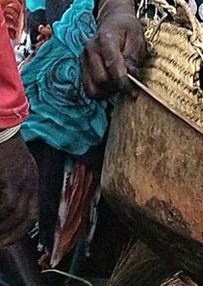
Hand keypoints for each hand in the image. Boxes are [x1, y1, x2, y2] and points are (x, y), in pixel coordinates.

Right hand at [0, 133, 37, 247]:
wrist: (1, 126)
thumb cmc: (1, 147)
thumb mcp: (8, 169)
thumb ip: (8, 187)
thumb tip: (4, 205)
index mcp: (30, 179)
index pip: (32, 211)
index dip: (21, 229)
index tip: (8, 242)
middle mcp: (30, 180)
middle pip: (27, 215)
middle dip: (13, 233)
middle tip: (0, 245)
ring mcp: (22, 177)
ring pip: (15, 211)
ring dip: (3, 225)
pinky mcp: (12, 174)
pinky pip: (7, 201)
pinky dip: (1, 213)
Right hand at [82, 0, 145, 97]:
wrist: (113, 21)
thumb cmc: (128, 29)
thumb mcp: (137, 38)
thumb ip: (133, 57)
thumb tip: (130, 76)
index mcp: (105, 38)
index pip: (112, 64)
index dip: (122, 81)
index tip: (133, 91)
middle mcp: (90, 49)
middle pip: (101, 79)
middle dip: (117, 86)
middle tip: (130, 86)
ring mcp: (84, 59)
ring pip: (93, 87)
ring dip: (108, 92)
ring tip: (120, 85)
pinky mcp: (82, 67)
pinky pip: (89, 88)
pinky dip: (101, 92)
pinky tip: (112, 86)